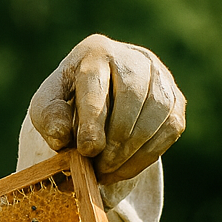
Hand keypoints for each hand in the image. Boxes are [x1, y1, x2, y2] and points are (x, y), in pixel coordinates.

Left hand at [29, 34, 185, 184]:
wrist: (98, 94)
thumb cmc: (68, 100)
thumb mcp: (47, 104)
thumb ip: (48, 116)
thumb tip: (62, 136)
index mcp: (95, 52)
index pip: (97, 84)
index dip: (93, 120)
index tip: (87, 150)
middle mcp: (133, 57)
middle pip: (133, 97)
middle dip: (116, 139)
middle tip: (99, 167)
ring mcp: (159, 75)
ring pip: (157, 113)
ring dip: (132, 150)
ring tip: (108, 170)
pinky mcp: (175, 98)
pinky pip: (170, 128)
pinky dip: (147, 154)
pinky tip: (124, 167)